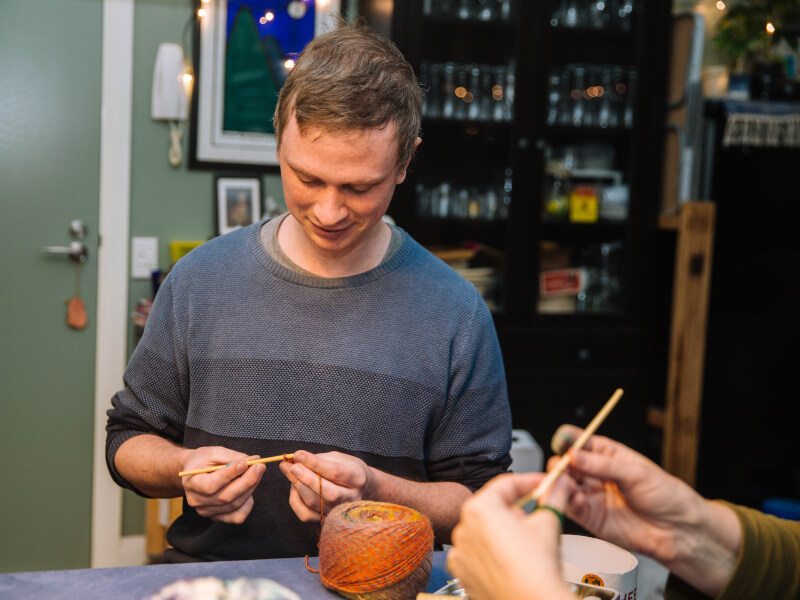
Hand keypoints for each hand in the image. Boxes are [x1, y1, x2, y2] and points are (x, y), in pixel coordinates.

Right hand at [181, 446, 265, 523]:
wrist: (195, 472)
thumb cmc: (204, 460)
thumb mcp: (213, 452)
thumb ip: (232, 456)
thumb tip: (253, 460)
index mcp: (191, 484)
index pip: (210, 485)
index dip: (229, 475)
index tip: (244, 463)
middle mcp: (197, 501)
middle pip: (225, 497)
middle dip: (247, 481)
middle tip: (260, 466)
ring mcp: (207, 512)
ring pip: (234, 505)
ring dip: (250, 488)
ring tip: (257, 472)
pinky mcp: (218, 517)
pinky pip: (238, 516)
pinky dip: (248, 502)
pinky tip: (249, 488)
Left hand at [278, 450, 373, 521]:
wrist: (364, 489)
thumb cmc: (349, 469)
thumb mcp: (340, 458)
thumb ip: (320, 459)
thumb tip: (296, 459)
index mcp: (357, 478)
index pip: (335, 472)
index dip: (314, 463)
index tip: (298, 454)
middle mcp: (352, 498)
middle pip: (328, 492)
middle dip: (306, 478)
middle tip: (292, 467)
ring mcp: (340, 511)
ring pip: (315, 503)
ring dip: (298, 487)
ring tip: (289, 472)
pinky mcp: (328, 520)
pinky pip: (307, 515)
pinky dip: (296, 501)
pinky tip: (294, 488)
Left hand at [447, 473, 575, 599]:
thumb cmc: (536, 569)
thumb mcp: (548, 523)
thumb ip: (554, 496)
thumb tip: (560, 484)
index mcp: (480, 509)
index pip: (506, 485)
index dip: (530, 482)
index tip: (544, 484)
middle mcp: (464, 528)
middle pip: (493, 508)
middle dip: (517, 508)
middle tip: (539, 512)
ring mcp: (461, 552)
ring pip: (485, 531)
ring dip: (504, 531)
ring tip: (527, 542)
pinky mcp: (463, 573)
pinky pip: (478, 554)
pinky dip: (492, 553)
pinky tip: (511, 559)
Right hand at [556, 424, 709, 562]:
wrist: (678, 530)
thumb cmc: (664, 495)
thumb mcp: (636, 473)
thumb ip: (602, 465)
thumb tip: (573, 454)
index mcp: (605, 454)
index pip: (578, 441)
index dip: (567, 439)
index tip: (561, 441)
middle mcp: (593, 473)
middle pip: (565, 463)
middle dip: (560, 464)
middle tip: (562, 467)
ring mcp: (590, 495)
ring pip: (564, 485)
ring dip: (559, 483)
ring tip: (566, 484)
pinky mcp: (590, 517)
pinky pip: (571, 508)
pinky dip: (568, 502)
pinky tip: (576, 499)